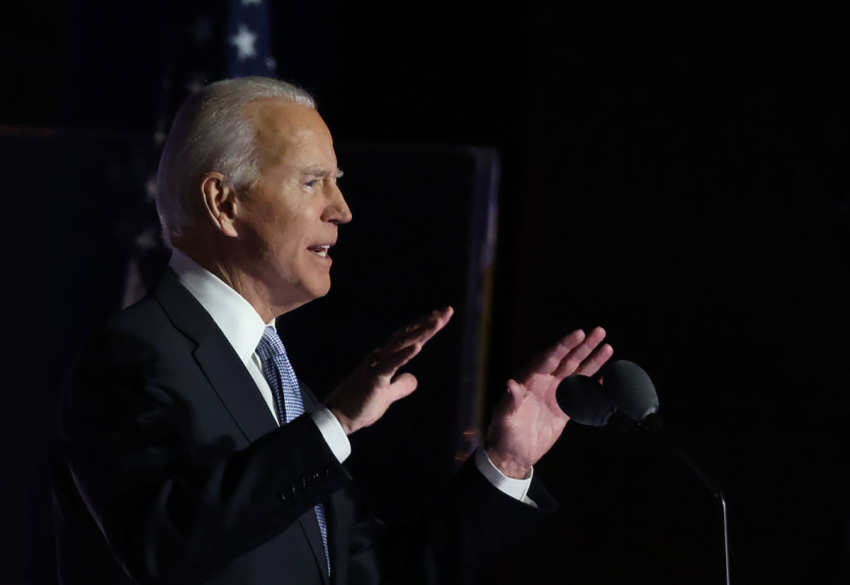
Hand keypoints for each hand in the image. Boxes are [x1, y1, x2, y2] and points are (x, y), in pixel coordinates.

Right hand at [326, 307, 453, 434]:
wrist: (337, 418)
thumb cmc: (360, 406)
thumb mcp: (387, 396)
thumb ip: (401, 386)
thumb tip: (414, 379)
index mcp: (383, 359)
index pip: (407, 338)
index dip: (424, 327)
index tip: (441, 316)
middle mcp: (380, 356)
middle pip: (408, 335)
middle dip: (428, 322)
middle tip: (447, 310)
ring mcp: (377, 365)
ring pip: (402, 344)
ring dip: (421, 332)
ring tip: (438, 320)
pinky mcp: (374, 378)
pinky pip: (392, 364)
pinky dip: (405, 354)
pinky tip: (418, 345)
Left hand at [486, 327, 612, 478]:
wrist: (513, 455)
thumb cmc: (504, 435)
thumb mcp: (504, 418)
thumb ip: (510, 401)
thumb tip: (511, 383)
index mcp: (529, 380)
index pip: (549, 358)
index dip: (564, 345)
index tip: (579, 333)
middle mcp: (544, 383)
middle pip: (567, 359)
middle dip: (583, 346)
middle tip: (599, 331)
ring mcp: (555, 394)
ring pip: (577, 372)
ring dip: (592, 360)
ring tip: (607, 346)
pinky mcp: (564, 409)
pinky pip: (582, 393)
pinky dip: (594, 385)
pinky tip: (607, 376)